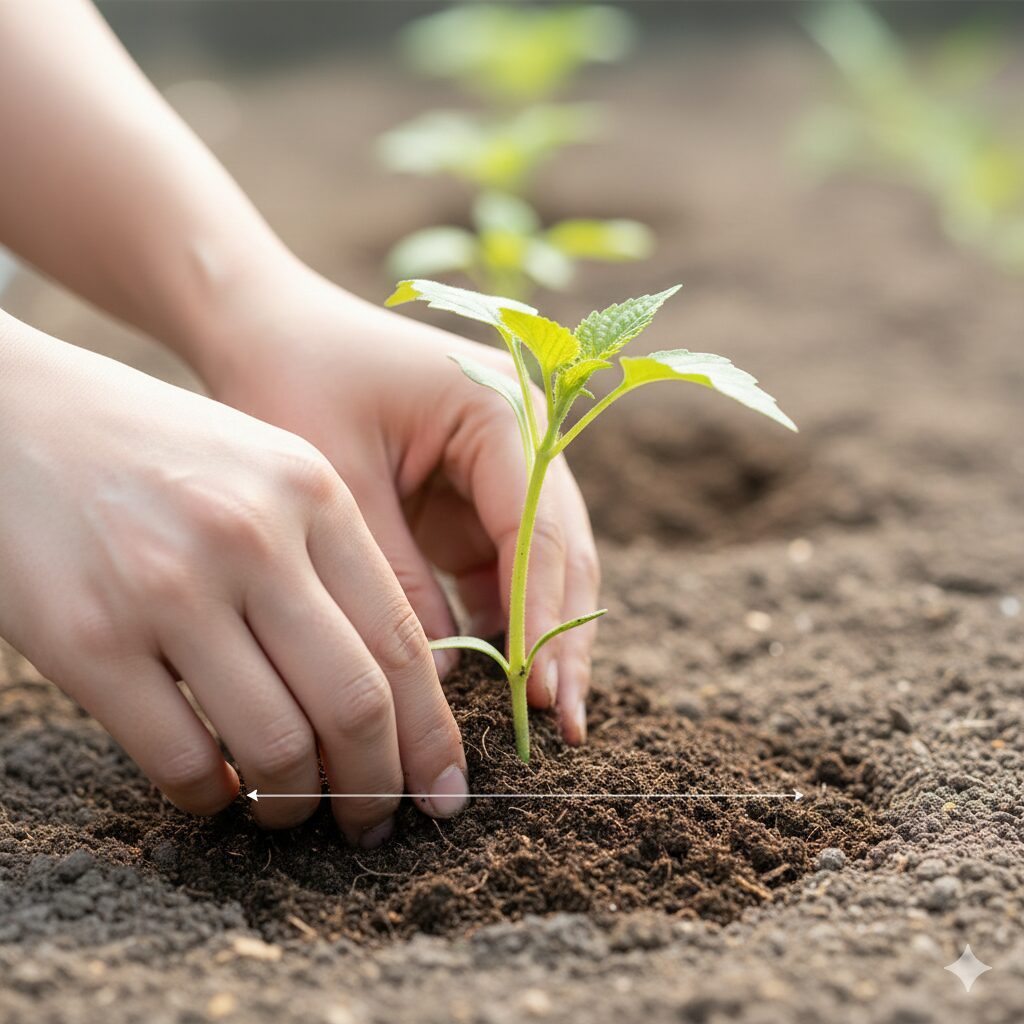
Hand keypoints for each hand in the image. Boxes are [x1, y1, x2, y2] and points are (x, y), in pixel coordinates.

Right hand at [0, 317, 467, 844]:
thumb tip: (391, 696)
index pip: (405, 641)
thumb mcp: (271, 474)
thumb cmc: (162, 455)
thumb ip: (335, 566)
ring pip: (275, 745)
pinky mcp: (88, 639)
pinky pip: (179, 759)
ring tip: (295, 810)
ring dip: (297, 803)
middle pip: (354, 702)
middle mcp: (251, 537)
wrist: (20, 416)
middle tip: (378, 822)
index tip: (444, 790)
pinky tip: (216, 789)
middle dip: (380, 786)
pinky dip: (210, 797)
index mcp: (313, 494)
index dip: (432, 734)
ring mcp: (168, 588)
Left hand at [202, 267, 600, 744]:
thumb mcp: (343, 484)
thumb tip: (445, 677)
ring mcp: (504, 469)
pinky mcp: (475, 497)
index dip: (543, 617)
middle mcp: (523, 437)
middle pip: (560, 550)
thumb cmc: (295, 382)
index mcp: (503, 410)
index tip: (542, 693)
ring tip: (544, 715)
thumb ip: (399, 577)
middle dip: (561, 636)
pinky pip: (503, 568)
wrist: (266, 331)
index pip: (537, 529)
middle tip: (563, 724)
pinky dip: (504, 621)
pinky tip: (501, 677)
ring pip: (542, 566)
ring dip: (542, 635)